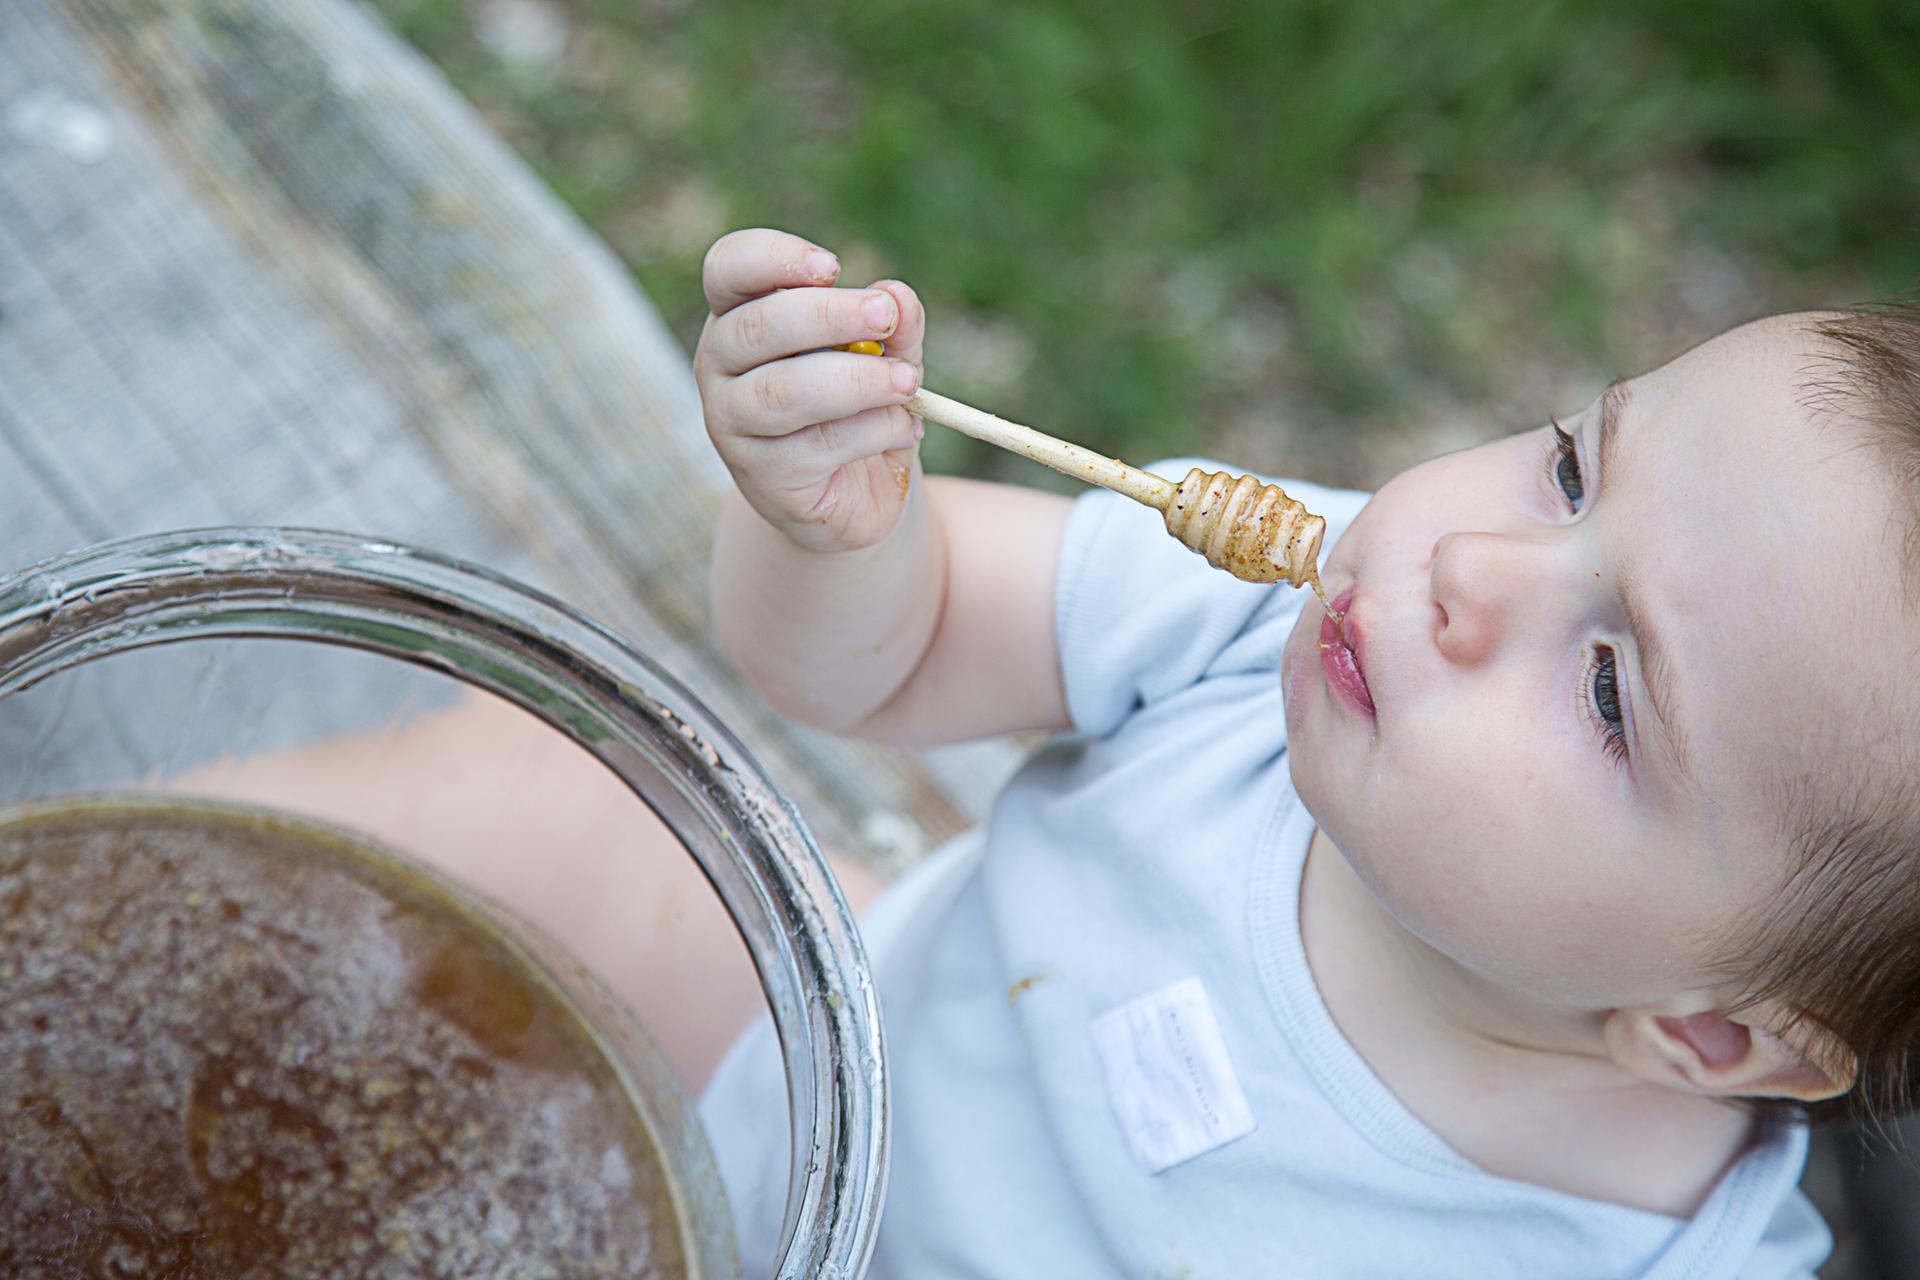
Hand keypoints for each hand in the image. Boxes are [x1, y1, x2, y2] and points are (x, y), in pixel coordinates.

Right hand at [694, 228, 925, 552]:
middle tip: (884, 315)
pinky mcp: (763, 477)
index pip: (729, 268)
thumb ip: (894, 323)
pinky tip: (903, 429)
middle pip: (758, 326)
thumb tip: (898, 299)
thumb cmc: (860, 404)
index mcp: (739, 315)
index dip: (774, 258)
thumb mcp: (885, 353)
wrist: (857, 492)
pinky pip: (819, 445)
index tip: (834, 267)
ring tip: (906, 383)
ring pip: (785, 391)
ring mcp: (732, 424)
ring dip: (857, 381)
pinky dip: (873, 430)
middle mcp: (720, 365)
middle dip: (830, 316)